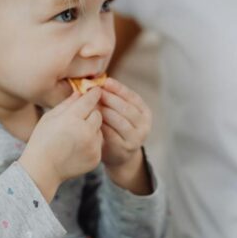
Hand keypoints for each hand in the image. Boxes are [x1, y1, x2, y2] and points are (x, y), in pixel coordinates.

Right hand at [19, 89, 102, 201]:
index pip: (89, 100)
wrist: (42, 169)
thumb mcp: (49, 117)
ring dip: (92, 128)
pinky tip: (77, 146)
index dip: (93, 94)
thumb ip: (67, 103)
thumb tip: (80, 92)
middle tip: (81, 116)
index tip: (96, 90)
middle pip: (98, 114)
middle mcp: (85, 132)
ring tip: (76, 134)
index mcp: (72, 119)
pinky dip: (91, 142)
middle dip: (91, 113)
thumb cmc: (41, 140)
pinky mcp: (96, 158)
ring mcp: (92, 146)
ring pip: (99, 129)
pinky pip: (98, 143)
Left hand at [99, 78, 151, 194]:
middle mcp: (144, 125)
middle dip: (109, 98)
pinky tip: (91, 119)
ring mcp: (136, 139)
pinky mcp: (124, 148)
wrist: (120, 156)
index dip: (119, 88)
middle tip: (94, 91)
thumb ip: (114, 100)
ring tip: (91, 103)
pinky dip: (101, 125)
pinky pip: (111, 134)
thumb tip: (98, 81)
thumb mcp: (120, 113)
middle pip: (126, 108)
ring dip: (104, 110)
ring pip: (119, 120)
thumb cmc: (117, 128)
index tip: (105, 81)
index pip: (133, 97)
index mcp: (145, 113)